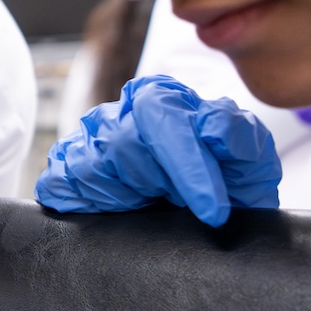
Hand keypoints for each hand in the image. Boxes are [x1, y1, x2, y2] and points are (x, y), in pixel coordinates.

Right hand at [36, 74, 279, 226]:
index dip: (189, 168)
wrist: (200, 213)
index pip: (165, 118)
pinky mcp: (64, 168)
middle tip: (181, 205)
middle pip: (123, 143)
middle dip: (157, 183)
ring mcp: (87, 140)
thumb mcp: (249, 160)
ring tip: (152, 205)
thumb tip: (213, 130)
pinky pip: (61, 184)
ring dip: (127, 195)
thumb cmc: (223, 181)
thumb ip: (241, 137)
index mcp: (161, 98)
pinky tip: (118, 209)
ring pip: (91, 165)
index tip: (213, 212)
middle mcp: (118, 113)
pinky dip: (88, 200)